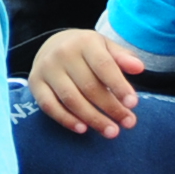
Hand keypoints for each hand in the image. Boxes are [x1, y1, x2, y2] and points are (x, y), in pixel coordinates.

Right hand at [27, 28, 147, 137]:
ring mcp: (46, 68)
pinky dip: (66, 120)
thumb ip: (123, 58)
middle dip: (111, 107)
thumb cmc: (87, 51)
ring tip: (111, 131)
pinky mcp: (35, 83)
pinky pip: (49, 106)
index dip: (119, 86)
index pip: (104, 66)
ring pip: (71, 99)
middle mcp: (62, 53)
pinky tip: (83, 129)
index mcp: (84, 42)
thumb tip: (139, 68)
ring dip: (93, 118)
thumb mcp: (106, 47)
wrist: (52, 44)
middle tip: (129, 123)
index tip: (133, 104)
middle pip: (89, 86)